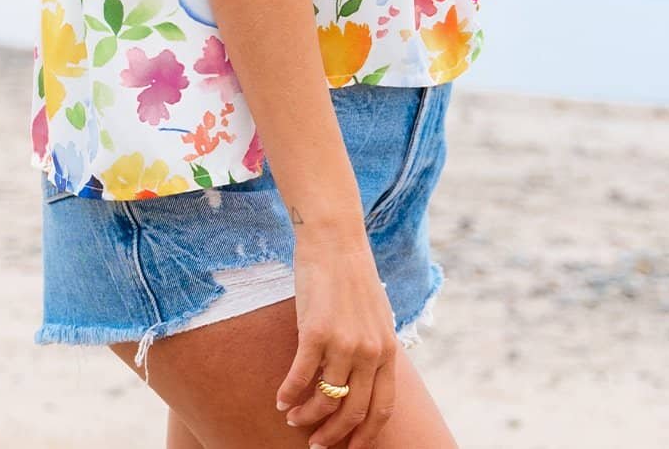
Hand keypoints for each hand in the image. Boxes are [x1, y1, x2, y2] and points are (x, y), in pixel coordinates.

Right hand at [276, 226, 396, 447]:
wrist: (334, 240)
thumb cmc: (351, 275)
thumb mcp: (375, 316)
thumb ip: (373, 347)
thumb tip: (362, 377)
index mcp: (387, 349)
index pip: (381, 408)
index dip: (365, 435)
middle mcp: (370, 352)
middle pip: (354, 411)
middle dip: (334, 435)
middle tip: (317, 444)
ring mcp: (344, 343)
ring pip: (326, 399)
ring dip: (307, 416)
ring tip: (294, 420)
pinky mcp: (316, 332)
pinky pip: (301, 377)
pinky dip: (289, 394)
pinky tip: (280, 401)